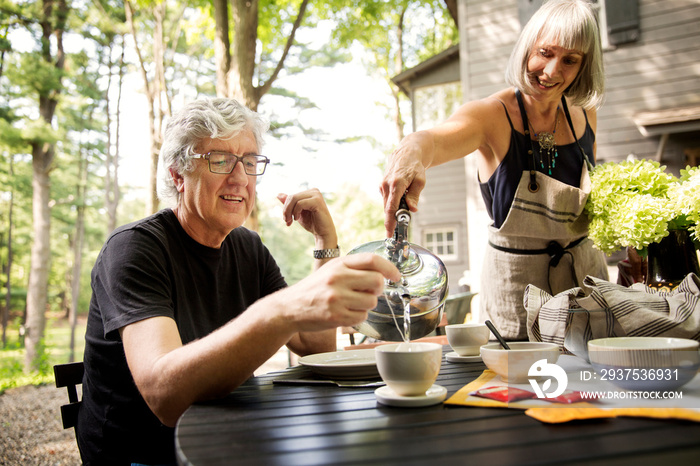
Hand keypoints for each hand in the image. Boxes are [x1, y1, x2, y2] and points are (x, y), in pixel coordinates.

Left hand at [277, 189, 335, 244]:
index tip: (286, 220)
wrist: (323, 233)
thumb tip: (278, 194)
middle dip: (286, 210)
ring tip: (290, 221)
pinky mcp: (317, 201)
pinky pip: (300, 203)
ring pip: (294, 199)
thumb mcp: (297, 212)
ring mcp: (316, 195)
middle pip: (292, 197)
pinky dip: (296, 212)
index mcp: (309, 192)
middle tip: (286, 221)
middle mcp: (314, 191)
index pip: (291, 196)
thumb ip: (289, 204)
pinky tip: (297, 219)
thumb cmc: (311, 223)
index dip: (285, 208)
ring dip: (289, 211)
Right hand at [280, 253, 400, 331]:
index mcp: (339, 264)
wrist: (290, 308)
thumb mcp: (331, 271)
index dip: (389, 268)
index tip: (396, 276)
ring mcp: (337, 298)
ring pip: (372, 302)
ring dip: (366, 305)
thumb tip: (384, 274)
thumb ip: (354, 269)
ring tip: (351, 303)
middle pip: (377, 282)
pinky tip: (345, 313)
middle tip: (368, 292)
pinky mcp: (336, 316)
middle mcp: (338, 278)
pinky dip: (358, 316)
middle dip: (378, 289)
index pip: (372, 260)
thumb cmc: (314, 289)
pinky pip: (362, 317)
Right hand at [380, 139, 426, 237]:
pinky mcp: (382, 186)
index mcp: (397, 184)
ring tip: (403, 209)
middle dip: (393, 220)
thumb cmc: (415, 167)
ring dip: (393, 211)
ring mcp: (383, 185)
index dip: (390, 222)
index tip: (389, 233)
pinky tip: (400, 199)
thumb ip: (415, 196)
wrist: (406, 153)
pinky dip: (392, 204)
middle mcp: (386, 185)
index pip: (391, 207)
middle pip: (388, 209)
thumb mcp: (420, 181)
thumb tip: (412, 209)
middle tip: (399, 228)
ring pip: (386, 205)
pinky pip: (386, 200)